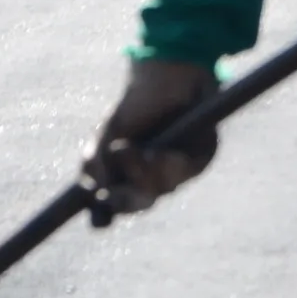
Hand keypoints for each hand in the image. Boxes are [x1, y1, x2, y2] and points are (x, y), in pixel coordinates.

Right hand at [83, 59, 220, 220]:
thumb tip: (94, 192)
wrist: (169, 75)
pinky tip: (161, 154)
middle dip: (128, 196)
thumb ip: (95, 163)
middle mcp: (155, 175)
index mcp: (128, 174)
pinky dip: (170, 166)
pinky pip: (185, 172)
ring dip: (146, 174)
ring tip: (140, 151)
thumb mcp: (107, 133)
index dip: (108, 212)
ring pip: (162, 188)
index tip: (99, 222)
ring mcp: (179, 168)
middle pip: (140, 203)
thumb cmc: (135, 106)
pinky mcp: (202, 156)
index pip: (118, 202)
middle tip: (118, 183)